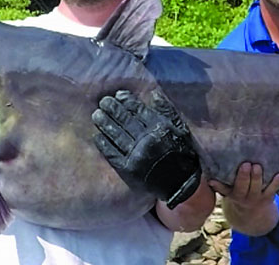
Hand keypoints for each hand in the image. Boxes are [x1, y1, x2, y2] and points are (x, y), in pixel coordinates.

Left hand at [92, 90, 201, 208]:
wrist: (182, 183)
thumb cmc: (182, 153)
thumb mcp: (180, 128)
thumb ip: (167, 111)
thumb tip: (153, 94)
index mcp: (159, 128)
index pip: (138, 110)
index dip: (127, 101)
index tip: (118, 95)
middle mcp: (146, 139)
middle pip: (125, 120)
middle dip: (112, 109)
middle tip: (103, 102)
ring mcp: (136, 155)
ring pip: (116, 135)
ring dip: (105, 124)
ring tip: (96, 114)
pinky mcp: (129, 169)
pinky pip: (112, 154)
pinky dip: (103, 144)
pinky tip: (97, 136)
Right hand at [209, 162, 278, 235]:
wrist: (253, 216)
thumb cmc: (239, 194)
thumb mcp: (228, 192)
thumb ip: (220, 185)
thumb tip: (207, 177)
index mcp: (232, 195)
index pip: (225, 189)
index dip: (219, 185)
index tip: (213, 179)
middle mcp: (243, 197)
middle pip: (242, 187)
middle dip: (243, 176)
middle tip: (246, 165)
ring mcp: (256, 197)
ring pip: (256, 188)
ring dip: (257, 178)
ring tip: (257, 167)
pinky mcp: (267, 197)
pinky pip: (272, 190)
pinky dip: (276, 183)